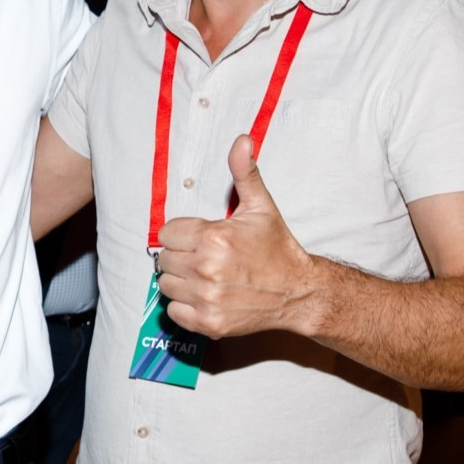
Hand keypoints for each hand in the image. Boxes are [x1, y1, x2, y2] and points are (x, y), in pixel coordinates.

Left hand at [155, 135, 316, 338]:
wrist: (298, 292)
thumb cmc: (277, 249)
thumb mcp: (261, 207)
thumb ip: (244, 173)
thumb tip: (242, 140)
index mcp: (214, 237)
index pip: (167, 233)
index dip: (183, 234)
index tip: (200, 238)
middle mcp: (207, 268)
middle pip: (164, 259)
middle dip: (181, 256)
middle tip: (204, 258)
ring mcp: (207, 298)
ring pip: (166, 285)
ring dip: (180, 280)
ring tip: (205, 276)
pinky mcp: (208, 322)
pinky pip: (173, 311)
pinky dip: (184, 305)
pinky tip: (205, 295)